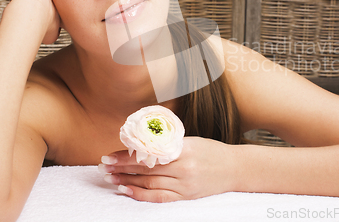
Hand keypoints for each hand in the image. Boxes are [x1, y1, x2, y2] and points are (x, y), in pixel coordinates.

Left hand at [99, 137, 237, 202]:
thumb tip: (141, 145)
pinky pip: (160, 197)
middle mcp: (183, 167)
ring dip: (127, 181)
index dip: (127, 155)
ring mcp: (185, 184)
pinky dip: (141, 195)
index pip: (148, 153)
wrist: (235, 169)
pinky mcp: (186, 196)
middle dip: (121, 168)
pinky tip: (127, 191)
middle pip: (146, 169)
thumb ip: (168, 144)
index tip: (109, 155)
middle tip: (103, 167)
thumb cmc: (212, 151)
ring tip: (110, 179)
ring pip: (149, 183)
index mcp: (184, 149)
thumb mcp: (191, 141)